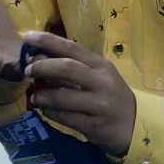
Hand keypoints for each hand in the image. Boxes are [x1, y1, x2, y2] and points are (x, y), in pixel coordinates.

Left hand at [22, 30, 136, 157]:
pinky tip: (45, 110)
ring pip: (63, 96)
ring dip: (43, 95)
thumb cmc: (112, 96)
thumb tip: (40, 58)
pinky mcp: (94, 125)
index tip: (28, 37)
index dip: (48, 41)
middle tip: (27, 69)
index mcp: (101, 65)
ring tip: (34, 96)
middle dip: (42, 66)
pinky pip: (65, 117)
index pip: (72, 47)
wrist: (136, 125)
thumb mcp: (100, 77)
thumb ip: (76, 68)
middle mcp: (101, 81)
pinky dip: (50, 112)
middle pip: (67, 67)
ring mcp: (99, 104)